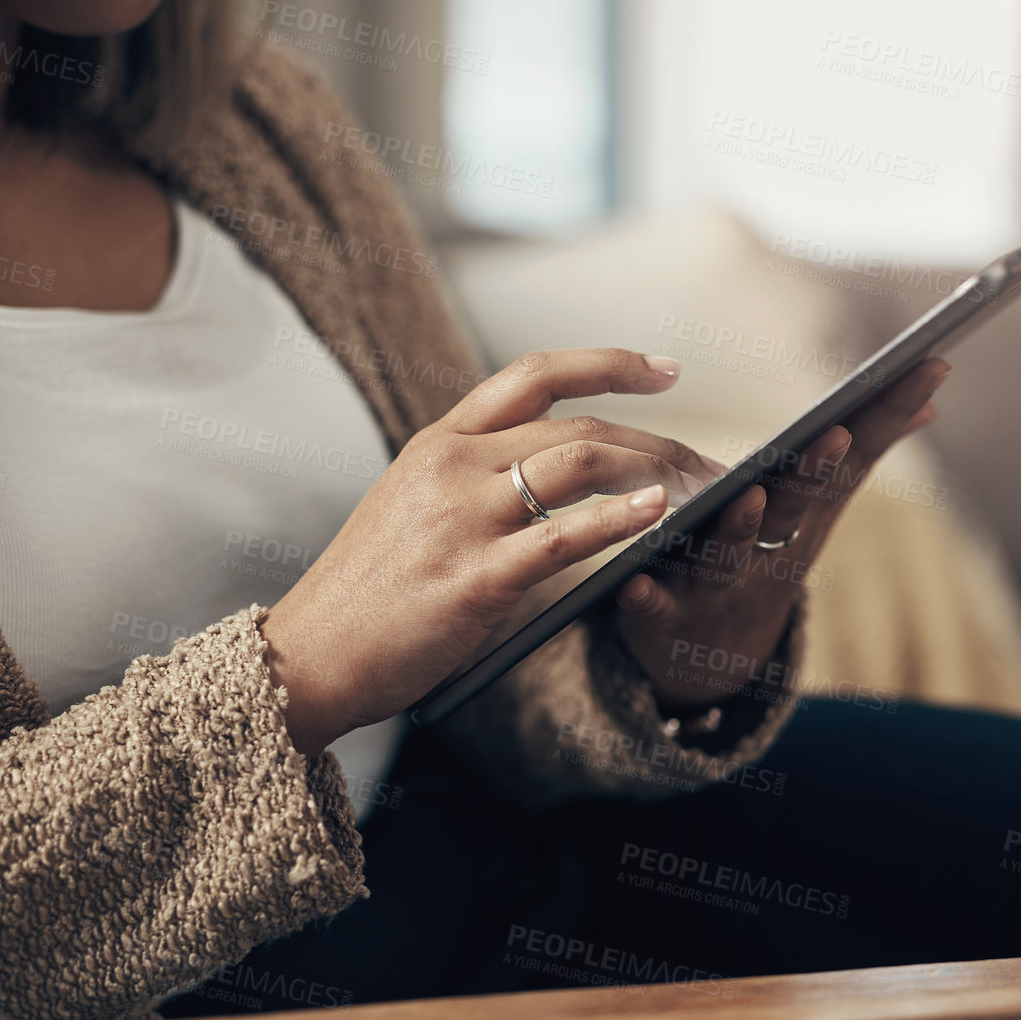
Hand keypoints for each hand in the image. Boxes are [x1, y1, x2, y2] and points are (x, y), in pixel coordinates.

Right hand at [259, 348, 722, 755]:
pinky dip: (619, 520)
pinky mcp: (474, 577)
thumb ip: (474, 480)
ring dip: (653, 472)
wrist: (311, 655)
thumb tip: (561, 473)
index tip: (667, 368)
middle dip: (658, 441)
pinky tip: (658, 513)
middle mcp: (451, 465)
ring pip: (579, 466)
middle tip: (709, 464)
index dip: (608, 365)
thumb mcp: (412, 507)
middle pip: (578, 426)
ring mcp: (460, 518)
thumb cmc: (369, 593)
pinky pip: (562, 537)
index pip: (534, 376)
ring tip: (701, 489)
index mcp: (439, 442)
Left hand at [612, 357, 950, 709]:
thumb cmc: (769, 557)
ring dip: (740, 527)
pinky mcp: (668, 618)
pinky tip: (633, 582)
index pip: (852, 458)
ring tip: (749, 495)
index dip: (887, 415)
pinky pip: (657, 608)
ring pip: (730, 554)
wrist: (713, 656)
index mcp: (805, 516)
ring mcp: (720, 586)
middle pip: (795, 506)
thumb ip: (865, 451)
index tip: (928, 366)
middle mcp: (770, 550)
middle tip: (837, 431)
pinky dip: (647, 599)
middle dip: (817, 471)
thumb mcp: (820, 509)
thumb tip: (933, 393)